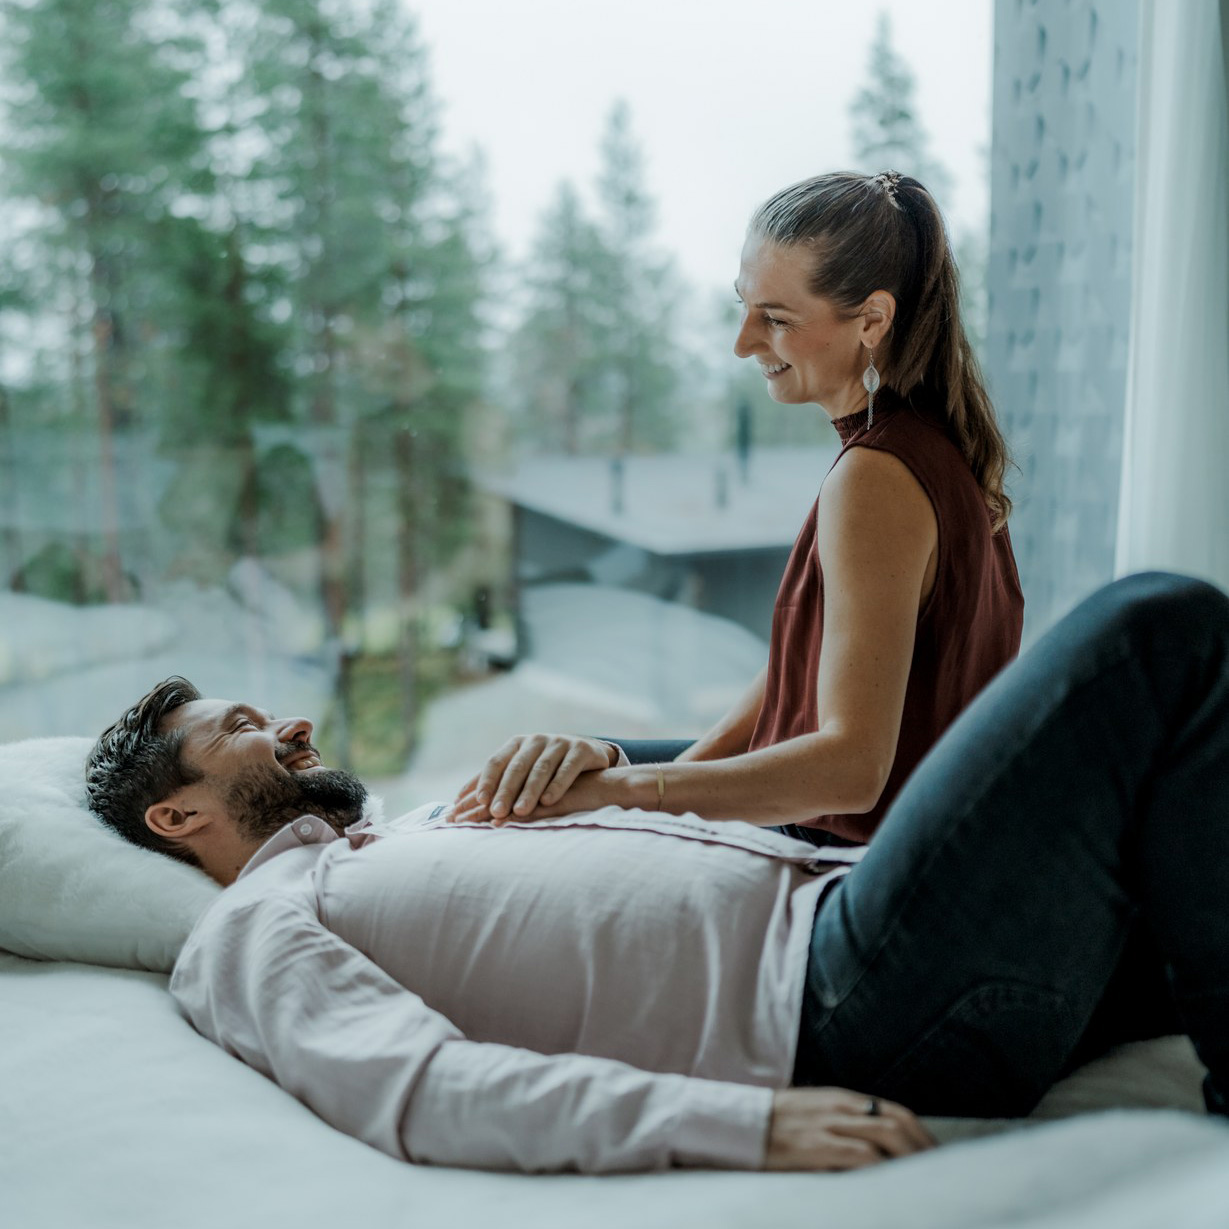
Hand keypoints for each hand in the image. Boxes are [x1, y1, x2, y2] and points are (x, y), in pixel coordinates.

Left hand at [450, 734, 616, 824]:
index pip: (496, 761)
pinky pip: (567, 769)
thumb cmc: (548, 767)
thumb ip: (494, 782)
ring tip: (520, 811)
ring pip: (541, 769)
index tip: (478, 801)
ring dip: (529, 791)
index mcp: (516, 744)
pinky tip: (549, 801)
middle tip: (496, 813)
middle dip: (505, 791)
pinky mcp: (581, 750)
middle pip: (517, 767)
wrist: (589, 754)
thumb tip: (457, 801)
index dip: (486, 780)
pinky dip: (557, 784)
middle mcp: (536, 740)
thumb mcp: (522, 768)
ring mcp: (559, 742)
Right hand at [763, 1088, 933, 1170]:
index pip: (896, 1112)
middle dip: (924, 1149)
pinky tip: (891, 1184)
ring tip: (924, 1183)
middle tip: (942, 1176)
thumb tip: (879, 1147)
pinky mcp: (815, 1147)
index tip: (938, 1159)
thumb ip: (844, 1123)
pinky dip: (880, 1168)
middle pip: (897, 1123)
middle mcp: (840, 1109)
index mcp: (842, 1100)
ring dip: (910, 1159)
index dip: (922, 1136)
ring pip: (884, 1136)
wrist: (738, 1124)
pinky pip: (858, 1155)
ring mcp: (828, 1127)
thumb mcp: (814, 1113)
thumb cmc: (776, 1125)